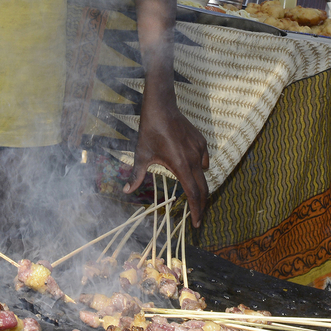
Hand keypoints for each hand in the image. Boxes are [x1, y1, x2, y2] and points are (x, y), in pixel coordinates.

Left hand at [126, 97, 210, 225]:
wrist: (161, 108)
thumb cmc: (150, 131)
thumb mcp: (141, 155)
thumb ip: (136, 175)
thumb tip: (126, 191)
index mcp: (181, 166)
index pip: (193, 194)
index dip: (196, 211)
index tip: (196, 223)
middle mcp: (194, 160)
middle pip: (203, 188)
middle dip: (202, 205)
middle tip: (198, 217)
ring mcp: (200, 150)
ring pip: (204, 174)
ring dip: (201, 186)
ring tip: (194, 195)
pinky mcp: (201, 142)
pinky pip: (204, 160)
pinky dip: (201, 169)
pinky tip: (192, 168)